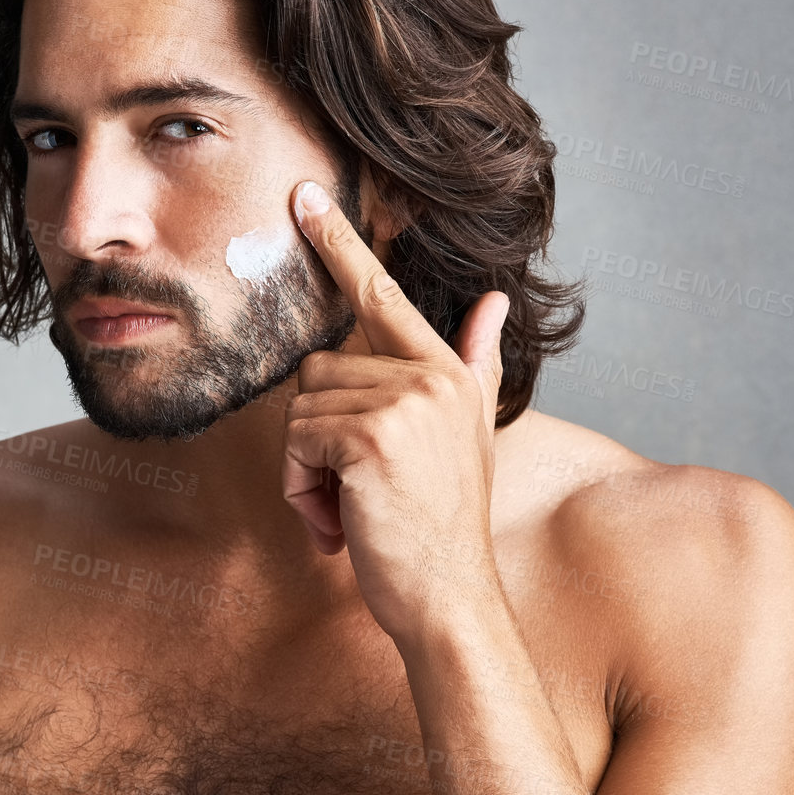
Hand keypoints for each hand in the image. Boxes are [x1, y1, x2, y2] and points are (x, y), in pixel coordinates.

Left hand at [281, 179, 509, 646]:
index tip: (303, 198)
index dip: (340, 246)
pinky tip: (340, 522)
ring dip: (307, 471)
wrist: (448, 596)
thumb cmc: (442, 524)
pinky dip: (303, 490)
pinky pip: (298, 444)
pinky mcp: (372, 436)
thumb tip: (496, 301)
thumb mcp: (467, 437)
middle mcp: (431, 377)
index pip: (383, 298)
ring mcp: (404, 404)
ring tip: (351, 509)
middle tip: (353, 493)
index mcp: (448, 373)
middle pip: (317, 373)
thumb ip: (476, 365)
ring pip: (301, 411)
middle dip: (316, 440)